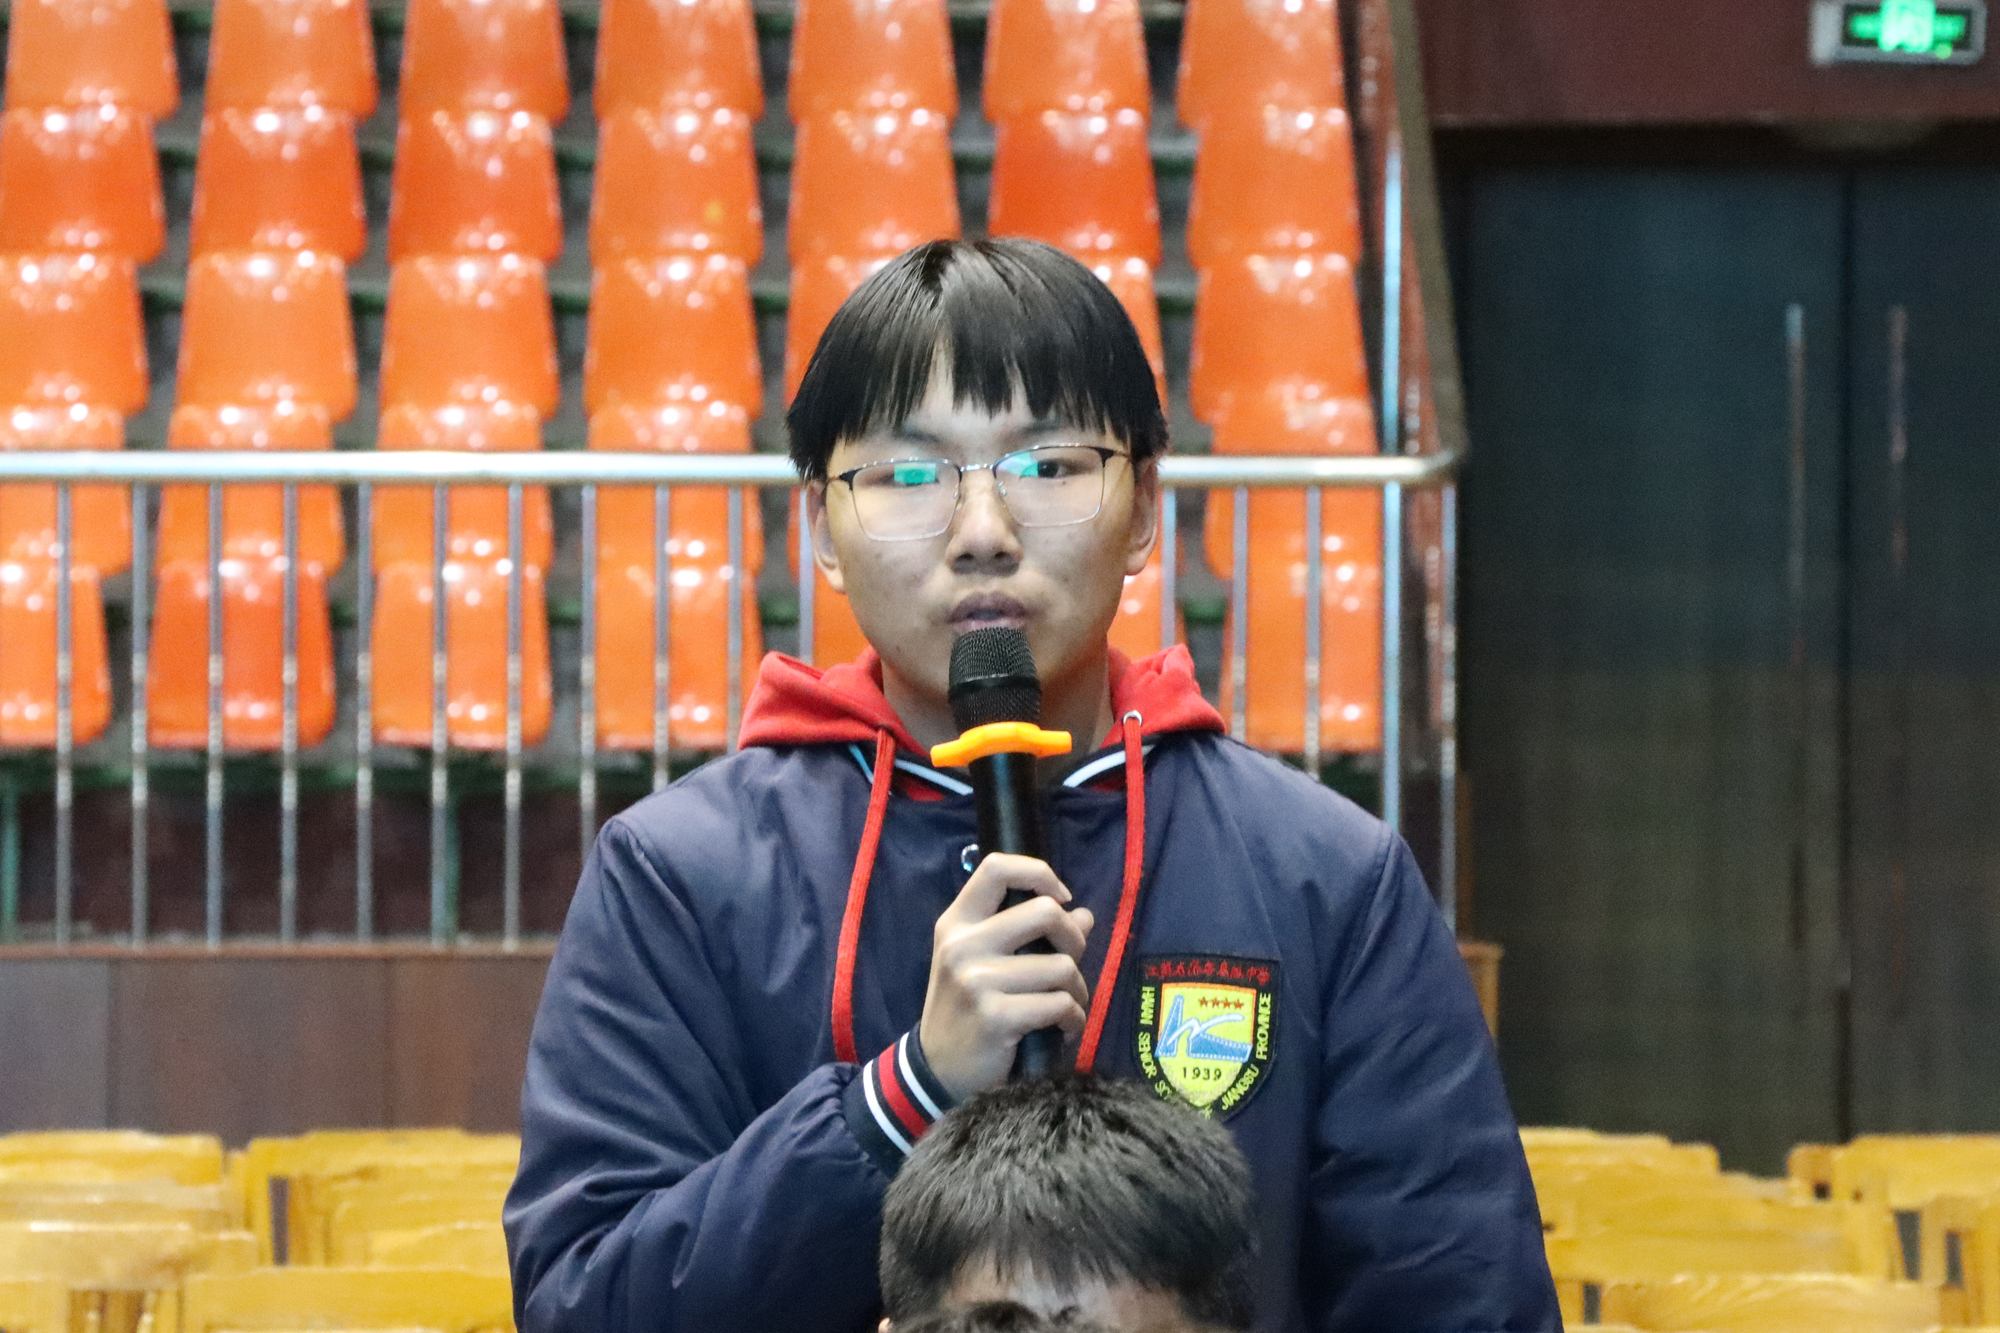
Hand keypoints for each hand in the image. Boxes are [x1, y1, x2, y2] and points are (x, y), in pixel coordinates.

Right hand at [917, 853, 1094, 1101]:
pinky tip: (1063, 1028)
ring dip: (1078, 990)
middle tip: (1071, 964)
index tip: (1061, 900)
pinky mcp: (995, 1016)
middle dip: (1074, 939)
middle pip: (1045, 912)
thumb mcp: (983, 963)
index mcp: (957, 922)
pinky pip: (1060, 1004)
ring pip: (1061, 966)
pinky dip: (1073, 1018)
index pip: (996, 868)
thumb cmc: (966, 1009)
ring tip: (1067, 1005)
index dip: (1038, 873)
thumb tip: (1085, 915)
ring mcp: (976, 980)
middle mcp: (962, 945)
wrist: (938, 1070)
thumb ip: (1030, 934)